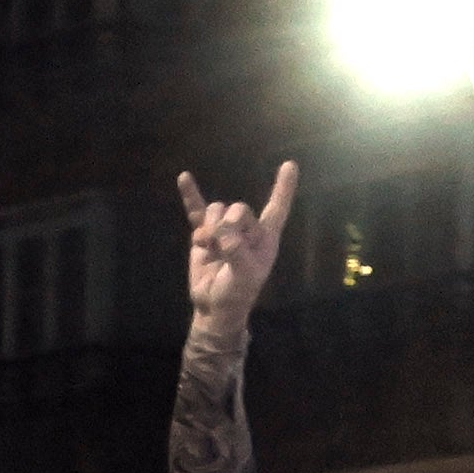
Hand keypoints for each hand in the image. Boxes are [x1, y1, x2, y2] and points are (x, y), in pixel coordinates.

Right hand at [180, 160, 297, 340]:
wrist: (213, 307)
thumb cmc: (237, 293)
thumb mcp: (243, 275)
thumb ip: (235, 250)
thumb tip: (219, 230)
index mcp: (265, 237)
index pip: (277, 208)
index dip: (284, 188)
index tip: (289, 165)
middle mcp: (247, 228)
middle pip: (238, 209)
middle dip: (227, 225)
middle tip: (221, 248)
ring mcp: (224, 229)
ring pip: (217, 210)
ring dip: (209, 228)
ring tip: (208, 249)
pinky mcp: (205, 234)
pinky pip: (197, 210)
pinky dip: (191, 195)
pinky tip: (184, 178)